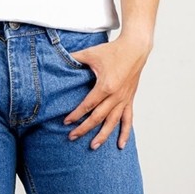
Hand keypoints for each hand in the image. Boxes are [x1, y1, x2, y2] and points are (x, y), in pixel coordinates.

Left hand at [64, 33, 151, 149]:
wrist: (135, 47)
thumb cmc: (114, 50)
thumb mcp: (91, 53)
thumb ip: (75, 59)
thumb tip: (59, 59)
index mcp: (105, 86)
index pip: (87, 105)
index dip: (76, 115)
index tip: (66, 122)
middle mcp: (116, 96)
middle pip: (97, 118)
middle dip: (84, 129)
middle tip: (72, 137)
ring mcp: (123, 100)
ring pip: (112, 123)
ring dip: (102, 136)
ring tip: (93, 146)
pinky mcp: (129, 100)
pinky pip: (127, 120)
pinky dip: (125, 133)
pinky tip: (120, 145)